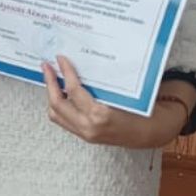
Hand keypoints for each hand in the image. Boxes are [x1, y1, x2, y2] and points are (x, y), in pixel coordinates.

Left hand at [43, 56, 185, 148]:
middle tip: (47, 67)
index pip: (74, 90)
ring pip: (55, 114)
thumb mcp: (123, 95)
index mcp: (99, 114)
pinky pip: (63, 120)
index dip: (65, 72)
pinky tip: (61, 93)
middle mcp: (88, 126)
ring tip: (51, 79)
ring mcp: (84, 133)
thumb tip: (81, 63)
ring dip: (51, 96)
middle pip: (57, 103)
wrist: (148, 134)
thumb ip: (100, 85)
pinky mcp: (83, 136)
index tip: (61, 59)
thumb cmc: (141, 112)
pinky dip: (59, 106)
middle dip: (49, 83)